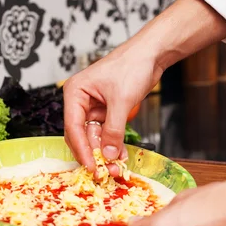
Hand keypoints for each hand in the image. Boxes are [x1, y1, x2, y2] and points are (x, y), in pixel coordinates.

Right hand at [63, 44, 161, 175]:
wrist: (152, 53)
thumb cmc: (132, 65)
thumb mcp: (122, 101)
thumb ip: (113, 130)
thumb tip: (109, 155)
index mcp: (75, 92)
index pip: (73, 127)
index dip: (82, 149)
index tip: (92, 166)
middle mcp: (80, 101)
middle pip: (81, 135)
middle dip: (93, 154)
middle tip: (103, 172)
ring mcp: (93, 107)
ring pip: (94, 137)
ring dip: (104, 152)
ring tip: (115, 167)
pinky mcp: (107, 111)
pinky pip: (106, 134)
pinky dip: (113, 145)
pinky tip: (121, 156)